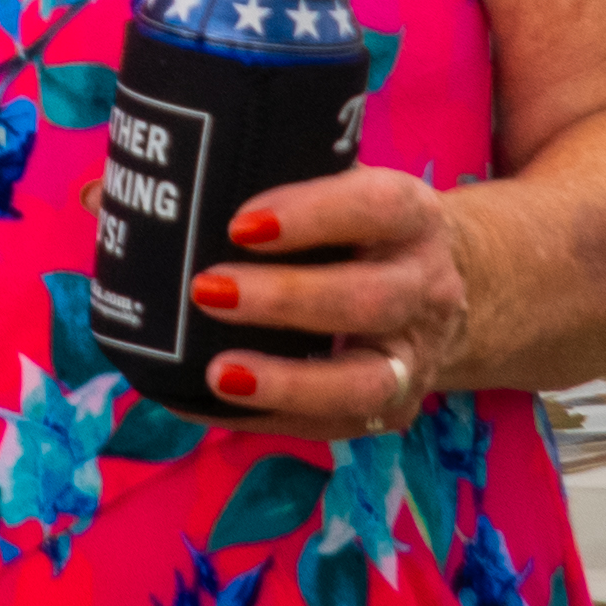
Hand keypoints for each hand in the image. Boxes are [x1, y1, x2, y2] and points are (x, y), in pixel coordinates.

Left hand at [192, 165, 473, 443]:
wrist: (443, 285)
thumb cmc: (363, 227)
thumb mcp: (346, 187)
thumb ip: (283, 180)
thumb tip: (162, 193)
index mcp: (412, 216)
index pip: (376, 208)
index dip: (312, 215)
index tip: (240, 225)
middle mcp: (424, 286)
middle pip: (368, 300)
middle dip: (285, 300)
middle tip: (208, 290)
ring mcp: (415, 355)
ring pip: (366, 382)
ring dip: (289, 383)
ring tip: (218, 375)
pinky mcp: (395, 407)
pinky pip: (335, 425)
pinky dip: (269, 419)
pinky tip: (208, 404)